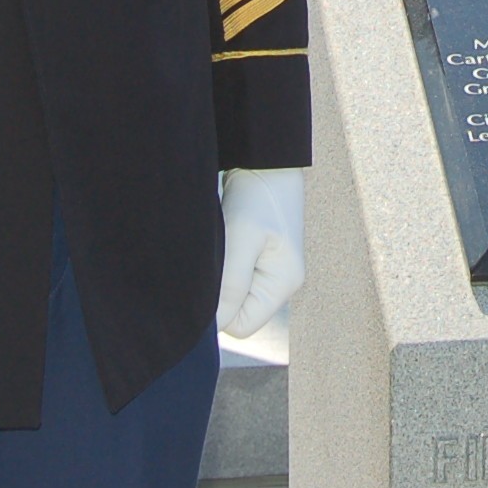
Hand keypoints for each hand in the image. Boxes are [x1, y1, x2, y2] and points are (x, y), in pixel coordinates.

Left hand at [218, 167, 306, 338]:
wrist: (265, 162)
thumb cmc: (257, 197)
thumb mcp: (242, 239)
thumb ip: (230, 285)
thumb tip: (211, 325)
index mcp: (284, 283)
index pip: (242, 325)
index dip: (218, 312)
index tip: (204, 284)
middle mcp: (280, 284)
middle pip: (238, 314)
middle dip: (218, 297)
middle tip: (207, 265)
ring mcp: (270, 272)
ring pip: (233, 297)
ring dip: (219, 282)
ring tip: (217, 251)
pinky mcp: (259, 260)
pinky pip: (234, 282)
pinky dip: (221, 271)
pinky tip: (220, 249)